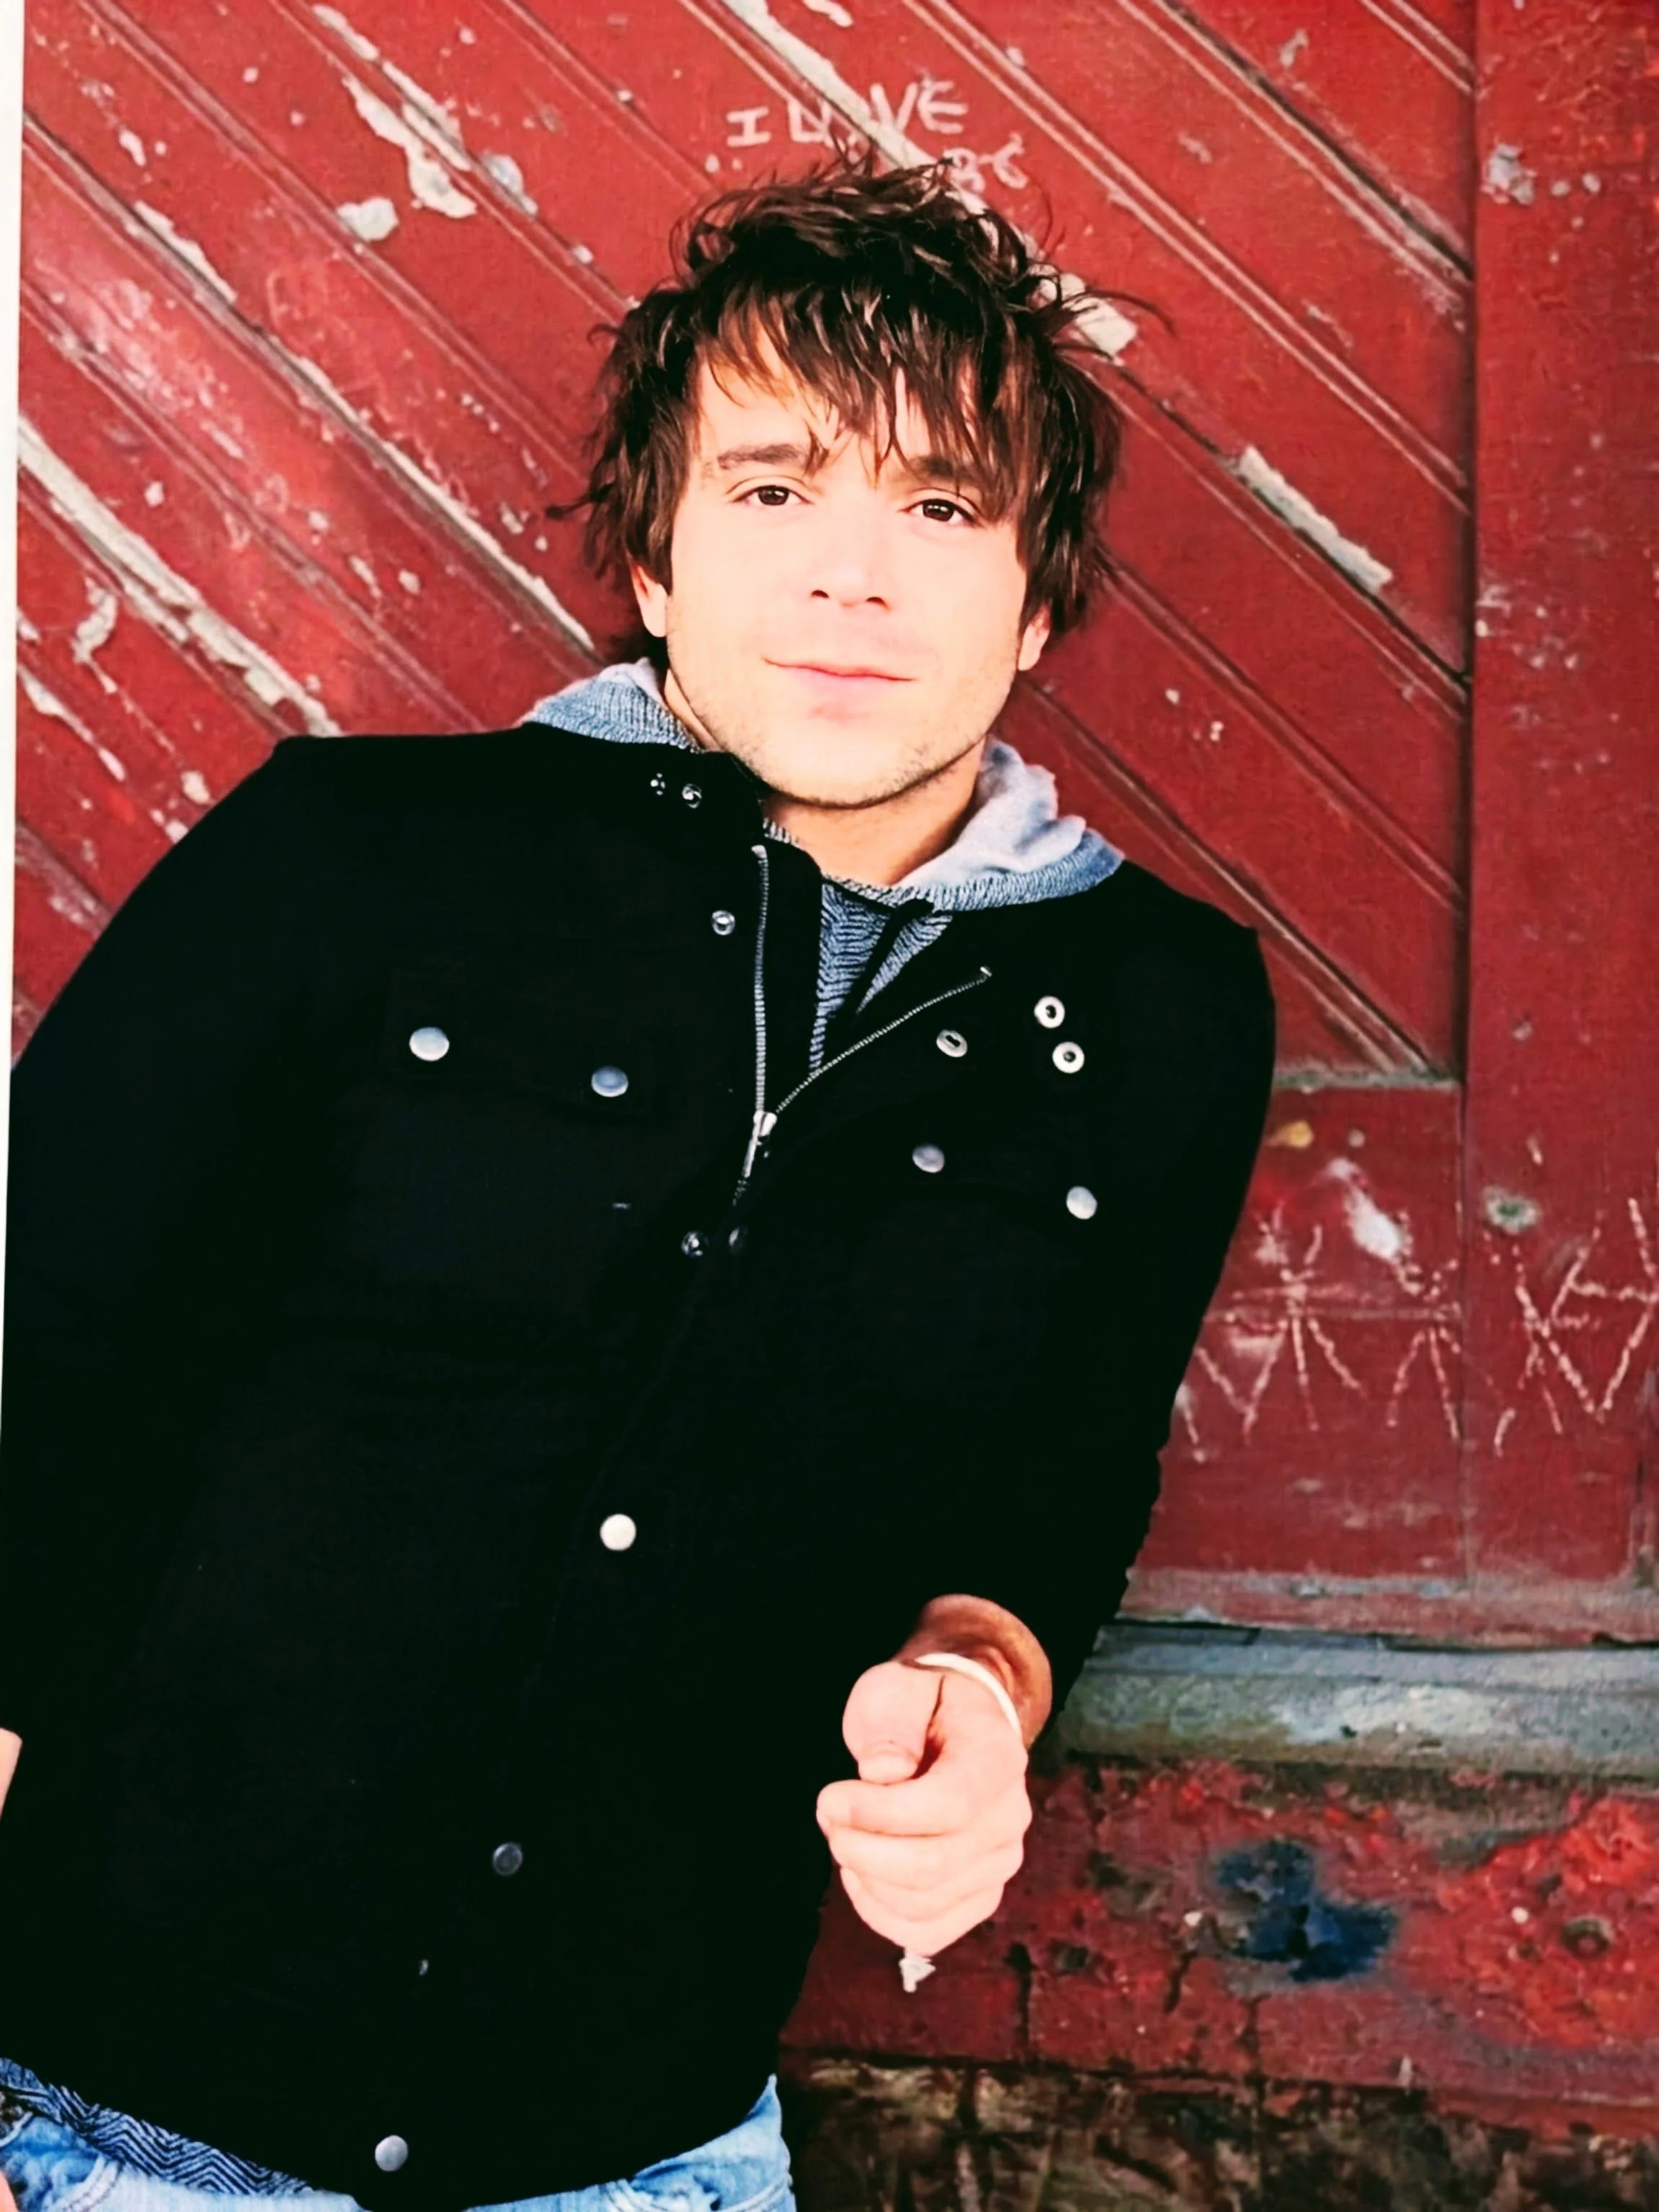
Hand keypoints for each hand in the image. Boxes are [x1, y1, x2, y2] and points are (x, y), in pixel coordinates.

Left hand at [815, 1657, 1031, 1957]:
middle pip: (935, 1864)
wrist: (955, 1727)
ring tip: (843, 1836)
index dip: (881, 1812)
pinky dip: (881, 1914)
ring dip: (867, 1879)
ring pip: (926, 1905)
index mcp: (998, 1758)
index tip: (830, 1796)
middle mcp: (1010, 1817)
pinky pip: (929, 1932)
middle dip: (863, 1849)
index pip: (949, 1805)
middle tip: (828, 1815)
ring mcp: (1000, 1862)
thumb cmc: (921, 1705)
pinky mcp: (980, 1895)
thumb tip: (882, 1773)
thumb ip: (892, 1725)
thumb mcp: (897, 1690)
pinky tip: (860, 1875)